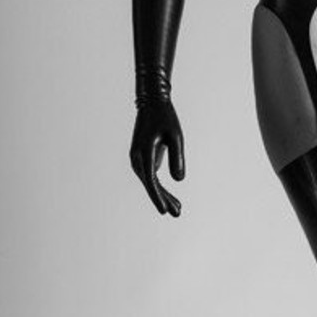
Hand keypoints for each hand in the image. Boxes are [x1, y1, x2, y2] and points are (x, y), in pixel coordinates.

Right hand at [129, 98, 185, 216]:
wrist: (151, 102)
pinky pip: (151, 177)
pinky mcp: (142, 158)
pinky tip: (170, 198)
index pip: (151, 179)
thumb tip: (179, 180)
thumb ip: (177, 157)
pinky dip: (160, 187)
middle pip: (150, 184)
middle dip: (163, 200)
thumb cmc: (165, 117)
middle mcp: (137, 157)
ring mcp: (137, 159)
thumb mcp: (176, 136)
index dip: (158, 196)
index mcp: (144, 151)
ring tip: (178, 209)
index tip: (164, 211)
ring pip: (150, 182)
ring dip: (163, 196)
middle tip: (178, 213)